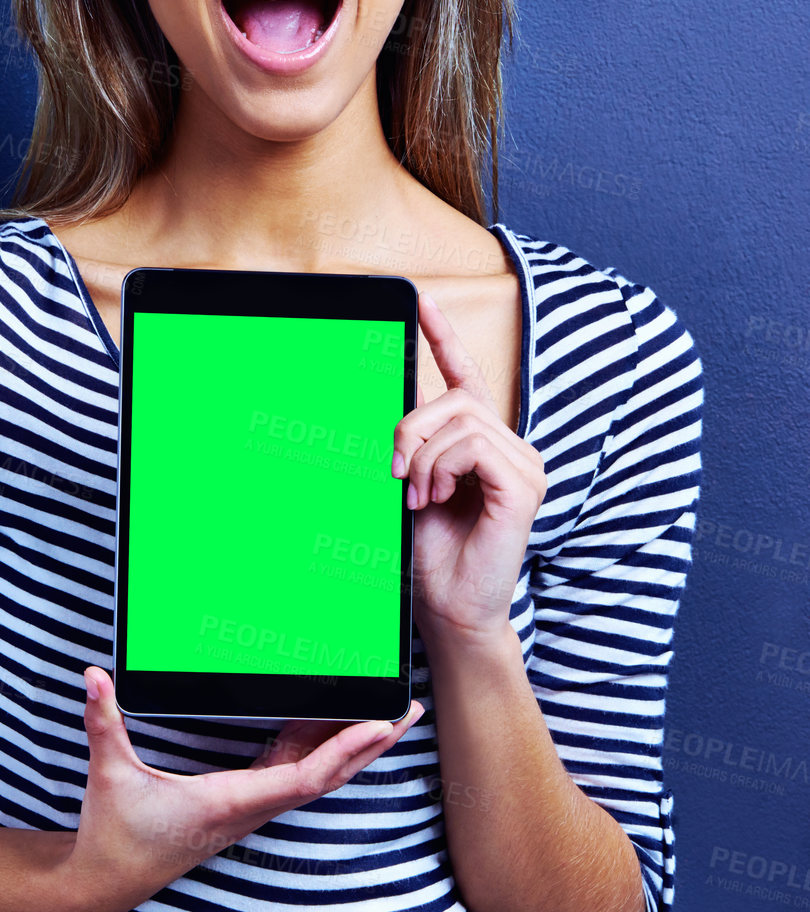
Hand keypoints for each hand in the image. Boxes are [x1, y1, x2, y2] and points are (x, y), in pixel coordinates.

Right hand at [63, 668, 423, 911]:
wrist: (108, 879)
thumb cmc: (114, 833)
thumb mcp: (109, 773)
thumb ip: (104, 723)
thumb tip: (95, 677)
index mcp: (229, 801)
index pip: (304, 778)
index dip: (344, 751)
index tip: (377, 725)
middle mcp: (250, 806)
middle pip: (327, 775)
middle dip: (370, 744)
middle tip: (407, 709)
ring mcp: (249, 805)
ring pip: (315, 773)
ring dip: (351, 745)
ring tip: (386, 710)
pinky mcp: (241, 799)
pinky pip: (292, 770)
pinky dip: (317, 745)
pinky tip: (330, 718)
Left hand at [393, 292, 545, 646]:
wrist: (449, 610)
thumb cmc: (431, 553)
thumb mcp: (410, 486)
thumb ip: (410, 448)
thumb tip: (387, 417)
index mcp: (482, 445)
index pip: (466, 378)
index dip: (443, 338)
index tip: (421, 302)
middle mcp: (511, 449)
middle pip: (456, 399)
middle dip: (411, 429)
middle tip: (395, 473)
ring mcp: (524, 466)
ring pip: (461, 421)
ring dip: (423, 457)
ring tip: (419, 496)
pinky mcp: (524, 486)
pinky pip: (474, 447)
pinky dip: (442, 468)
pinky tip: (437, 498)